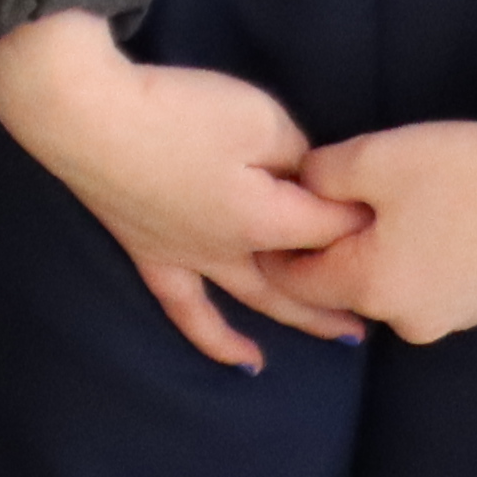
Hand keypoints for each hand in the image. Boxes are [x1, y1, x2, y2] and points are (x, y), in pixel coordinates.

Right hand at [0, 21, 367, 370]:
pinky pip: (188, 310)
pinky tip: (243, 363)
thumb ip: (295, 152)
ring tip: (346, 342)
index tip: (388, 205)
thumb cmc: (175, 112)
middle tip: (391, 296)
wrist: (84, 114)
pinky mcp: (151, 254)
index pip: (332, 225)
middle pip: (309, 276)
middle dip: (352, 284)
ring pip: (260, 301)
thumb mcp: (257, 117)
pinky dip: (217, 340)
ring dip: (306, 319)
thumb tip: (307, 175)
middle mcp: (237, 251)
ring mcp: (193, 258)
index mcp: (268, 219)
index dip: (361, 214)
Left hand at [276, 98, 476, 343]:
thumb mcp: (372, 158)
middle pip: (344, 286)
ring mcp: (455, 320)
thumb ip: (318, 178)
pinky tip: (432, 214)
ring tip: (385, 201)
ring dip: (376, 251)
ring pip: (390, 284)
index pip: (295, 282)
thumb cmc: (463, 170)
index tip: (264, 215)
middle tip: (326, 198)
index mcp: (373, 290)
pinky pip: (430, 282)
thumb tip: (299, 189)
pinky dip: (417, 256)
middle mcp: (411, 321)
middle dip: (328, 247)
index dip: (273, 246)